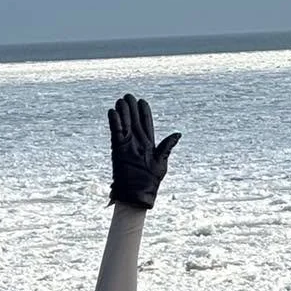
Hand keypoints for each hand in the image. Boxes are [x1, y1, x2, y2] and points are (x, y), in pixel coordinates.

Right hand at [108, 93, 180, 208]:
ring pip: (124, 124)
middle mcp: (136, 142)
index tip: (142, 101)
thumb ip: (166, 146)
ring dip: (122, 113)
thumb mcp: (162, 162)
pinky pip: (115, 133)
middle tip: (128, 96)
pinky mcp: (117, 149)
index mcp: (149, 144)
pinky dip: (114, 123)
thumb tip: (177, 134)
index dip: (144, 112)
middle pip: (133, 121)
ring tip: (120, 101)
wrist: (137, 195)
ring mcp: (126, 145)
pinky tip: (113, 112)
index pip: (146, 123)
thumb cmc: (150, 182)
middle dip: (131, 108)